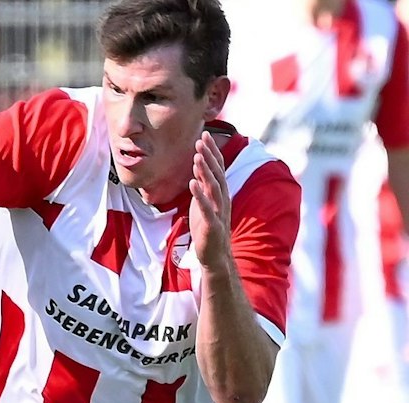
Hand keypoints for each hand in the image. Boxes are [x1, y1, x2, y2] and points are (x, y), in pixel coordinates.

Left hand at [189, 131, 232, 267]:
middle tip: (201, 139)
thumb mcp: (204, 203)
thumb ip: (203, 186)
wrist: (214, 255)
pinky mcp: (212, 225)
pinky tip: (192, 183)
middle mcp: (222, 199)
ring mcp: (218, 212)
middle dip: (209, 156)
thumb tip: (197, 168)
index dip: (212, 152)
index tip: (203, 135)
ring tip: (196, 157)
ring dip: (205, 171)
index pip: (218, 168)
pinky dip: (199, 195)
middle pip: (217, 173)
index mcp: (220, 193)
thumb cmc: (207, 227)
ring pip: (213, 187)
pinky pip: (206, 207)